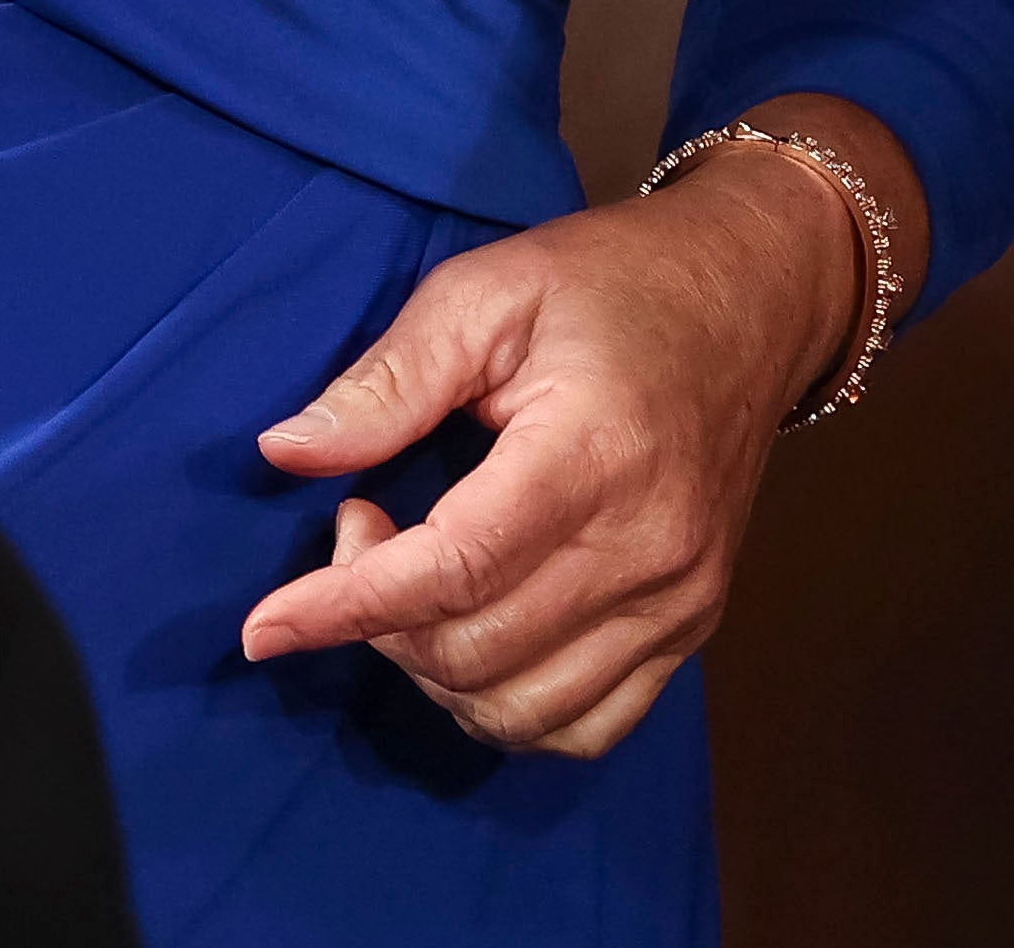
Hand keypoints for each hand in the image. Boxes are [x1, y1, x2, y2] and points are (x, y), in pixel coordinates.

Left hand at [240, 113, 899, 761]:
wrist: (750, 298)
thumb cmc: (612, 285)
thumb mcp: (487, 291)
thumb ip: (389, 378)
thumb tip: (286, 451)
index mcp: (594, 452)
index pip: (452, 571)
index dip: (345, 607)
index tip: (263, 627)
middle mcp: (649, 546)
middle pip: (475, 651)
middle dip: (379, 618)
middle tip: (363, 526)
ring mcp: (680, 598)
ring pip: (521, 710)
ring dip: (433, 671)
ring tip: (415, 580)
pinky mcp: (693, 627)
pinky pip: (584, 728)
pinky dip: (507, 707)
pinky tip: (474, 635)